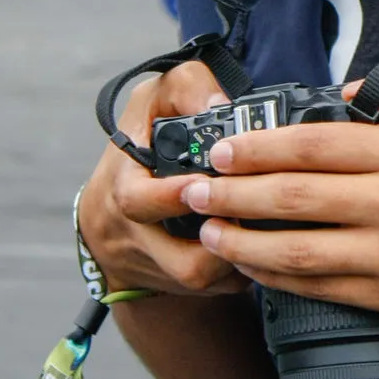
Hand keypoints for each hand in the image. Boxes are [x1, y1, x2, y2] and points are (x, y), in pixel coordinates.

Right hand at [79, 60, 250, 297]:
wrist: (114, 213)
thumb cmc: (140, 144)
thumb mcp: (153, 102)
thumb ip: (186, 88)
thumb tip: (221, 102)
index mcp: (123, 188)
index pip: (138, 201)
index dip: (173, 197)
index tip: (207, 184)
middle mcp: (136, 236)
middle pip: (180, 261)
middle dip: (222, 239)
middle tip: (251, 209)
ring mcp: (157, 267)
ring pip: (202, 281)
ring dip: (237, 255)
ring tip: (264, 225)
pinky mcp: (176, 287)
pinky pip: (217, 289)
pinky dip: (242, 269)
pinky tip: (261, 243)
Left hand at [191, 75, 378, 322]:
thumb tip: (343, 90)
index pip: (315, 146)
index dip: (259, 148)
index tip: (223, 151)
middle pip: (296, 198)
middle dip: (233, 194)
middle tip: (194, 190)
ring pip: (301, 251)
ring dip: (244, 241)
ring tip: (210, 231)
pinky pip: (322, 288)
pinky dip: (278, 277)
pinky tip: (251, 264)